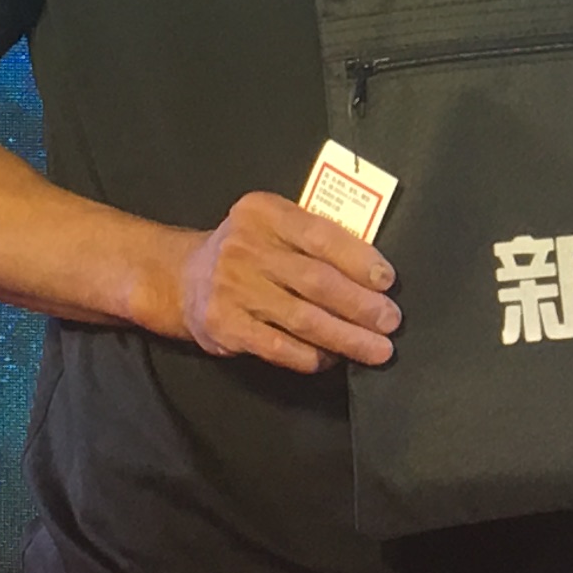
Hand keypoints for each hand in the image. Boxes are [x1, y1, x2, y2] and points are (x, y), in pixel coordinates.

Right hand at [173, 193, 397, 372]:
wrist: (181, 278)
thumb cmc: (248, 252)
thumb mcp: (273, 227)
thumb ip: (314, 239)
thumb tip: (374, 273)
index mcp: (264, 213)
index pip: (321, 235)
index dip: (359, 260)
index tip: (388, 281)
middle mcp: (245, 248)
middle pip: (316, 281)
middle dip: (361, 305)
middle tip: (391, 322)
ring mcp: (232, 289)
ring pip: (302, 319)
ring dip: (346, 337)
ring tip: (376, 349)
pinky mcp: (224, 326)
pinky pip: (278, 347)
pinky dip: (311, 356)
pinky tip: (332, 359)